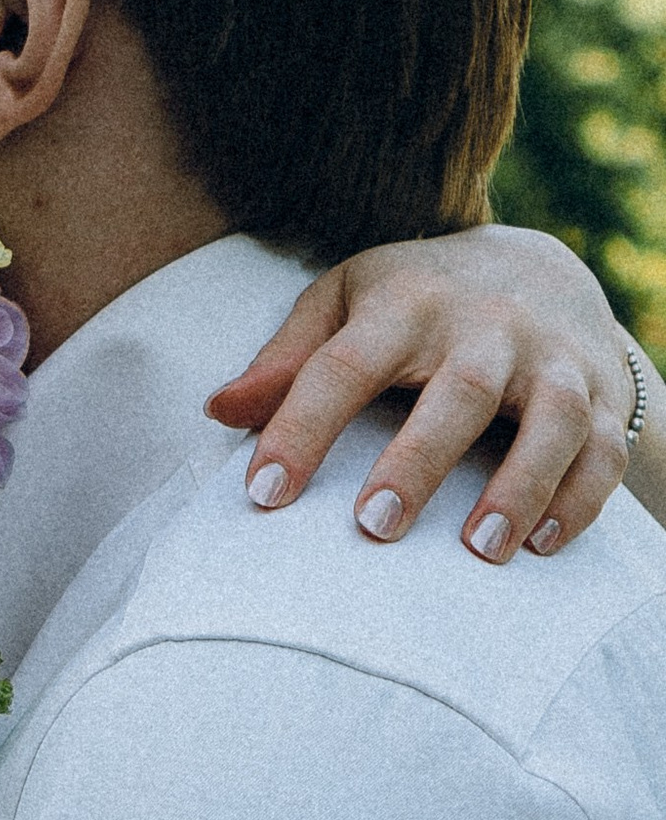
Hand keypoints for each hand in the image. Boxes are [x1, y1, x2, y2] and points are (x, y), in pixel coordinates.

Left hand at [208, 226, 633, 562]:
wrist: (537, 268)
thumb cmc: (417, 298)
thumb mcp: (346, 302)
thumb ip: (286, 359)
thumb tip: (217, 411)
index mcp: (406, 301)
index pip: (343, 364)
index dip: (300, 427)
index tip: (263, 492)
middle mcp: (484, 326)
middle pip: (456, 391)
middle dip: (417, 461)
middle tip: (374, 527)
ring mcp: (550, 359)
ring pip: (550, 419)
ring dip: (519, 486)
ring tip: (478, 550)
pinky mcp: (601, 393)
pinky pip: (602, 448)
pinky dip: (580, 498)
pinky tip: (542, 545)